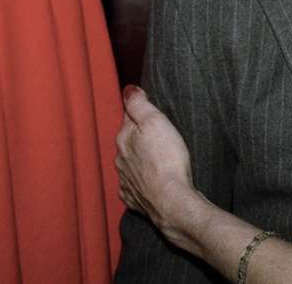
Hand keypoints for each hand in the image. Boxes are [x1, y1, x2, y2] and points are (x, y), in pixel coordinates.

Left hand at [116, 85, 209, 254]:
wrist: (171, 201)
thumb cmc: (167, 159)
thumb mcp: (156, 122)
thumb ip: (139, 105)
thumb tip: (127, 89)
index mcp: (123, 139)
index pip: (128, 118)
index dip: (140, 114)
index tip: (153, 113)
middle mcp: (120, 159)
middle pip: (128, 142)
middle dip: (139, 137)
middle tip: (159, 135)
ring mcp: (125, 181)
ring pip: (130, 164)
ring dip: (140, 160)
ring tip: (158, 158)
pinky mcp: (134, 199)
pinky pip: (134, 186)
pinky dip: (141, 182)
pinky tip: (151, 181)